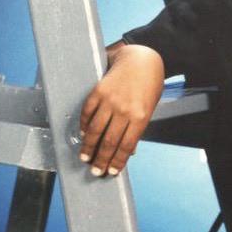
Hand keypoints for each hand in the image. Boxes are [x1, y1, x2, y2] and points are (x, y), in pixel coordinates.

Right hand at [78, 45, 163, 176]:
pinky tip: (83, 135)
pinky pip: (88, 113)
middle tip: (95, 171)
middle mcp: (124, 110)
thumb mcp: (149, 109)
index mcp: (140, 116)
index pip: (126, 146)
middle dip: (101, 159)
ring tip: (85, 158)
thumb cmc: (148, 85)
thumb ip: (137, 129)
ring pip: (95, 130)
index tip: (111, 172)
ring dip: (89, 147)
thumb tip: (128, 151)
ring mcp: (109, 100)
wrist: (141, 59)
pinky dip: (84, 126)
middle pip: (109, 142)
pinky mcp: (98, 91)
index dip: (117, 162)